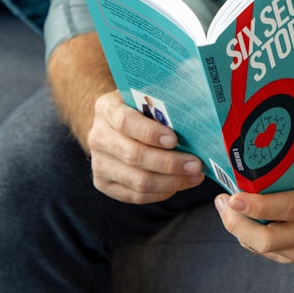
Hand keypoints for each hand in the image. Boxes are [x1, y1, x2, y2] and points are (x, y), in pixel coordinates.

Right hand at [86, 91, 204, 203]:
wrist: (114, 125)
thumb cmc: (139, 109)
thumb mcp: (145, 98)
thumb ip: (162, 106)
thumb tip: (196, 120)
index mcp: (106, 109)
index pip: (126, 122)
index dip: (150, 133)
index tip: (174, 139)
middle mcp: (98, 137)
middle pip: (134, 156)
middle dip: (169, 163)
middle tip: (196, 164)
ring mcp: (99, 163)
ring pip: (137, 181)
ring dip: (170, 182)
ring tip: (194, 176)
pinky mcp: (103, 184)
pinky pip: (136, 196)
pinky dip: (161, 192)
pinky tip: (179, 184)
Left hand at [213, 166, 293, 262]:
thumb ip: (292, 164)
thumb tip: (257, 145)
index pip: (286, 208)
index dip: (256, 205)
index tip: (234, 196)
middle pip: (266, 239)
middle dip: (236, 222)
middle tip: (222, 200)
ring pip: (259, 247)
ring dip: (236, 227)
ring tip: (225, 205)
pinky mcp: (293, 256)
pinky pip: (261, 249)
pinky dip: (245, 234)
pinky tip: (238, 217)